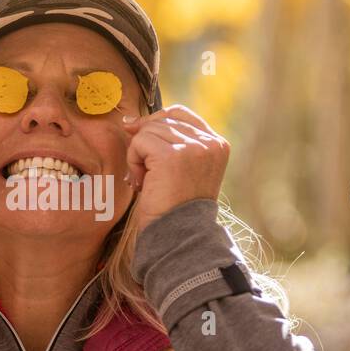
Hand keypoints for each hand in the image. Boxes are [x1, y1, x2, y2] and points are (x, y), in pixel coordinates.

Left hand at [122, 104, 229, 230]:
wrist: (178, 236)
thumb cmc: (175, 207)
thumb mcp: (182, 169)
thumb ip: (170, 141)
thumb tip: (131, 120)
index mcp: (218, 144)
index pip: (180, 114)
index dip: (155, 122)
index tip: (139, 138)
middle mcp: (210, 143)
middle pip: (162, 120)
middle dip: (146, 144)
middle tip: (146, 174)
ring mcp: (193, 148)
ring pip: (148, 131)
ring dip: (138, 156)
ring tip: (146, 181)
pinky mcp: (172, 155)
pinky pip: (140, 142)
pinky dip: (133, 162)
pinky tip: (141, 182)